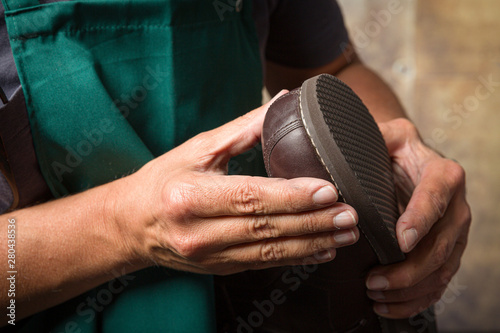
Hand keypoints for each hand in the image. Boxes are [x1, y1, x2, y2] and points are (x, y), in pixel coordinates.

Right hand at [111, 92, 358, 274]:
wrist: (130, 224)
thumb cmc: (162, 181)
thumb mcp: (197, 149)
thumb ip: (243, 128)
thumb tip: (283, 102)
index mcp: (190, 197)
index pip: (250, 197)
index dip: (291, 196)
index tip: (329, 191)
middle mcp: (199, 232)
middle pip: (266, 229)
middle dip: (313, 223)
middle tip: (350, 214)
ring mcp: (209, 256)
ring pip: (270, 253)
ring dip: (312, 244)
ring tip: (345, 234)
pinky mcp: (219, 267)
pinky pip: (263, 265)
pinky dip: (296, 258)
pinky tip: (321, 251)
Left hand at [365, 118, 470, 318]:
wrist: (408, 162)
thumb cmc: (392, 150)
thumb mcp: (386, 135)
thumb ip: (372, 138)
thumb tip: (338, 145)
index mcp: (442, 174)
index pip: (436, 197)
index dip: (420, 220)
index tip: (400, 242)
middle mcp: (455, 205)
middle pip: (441, 244)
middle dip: (409, 268)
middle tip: (375, 280)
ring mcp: (454, 233)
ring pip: (442, 269)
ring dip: (410, 288)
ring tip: (376, 295)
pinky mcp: (447, 251)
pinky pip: (439, 282)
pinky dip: (416, 299)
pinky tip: (388, 305)